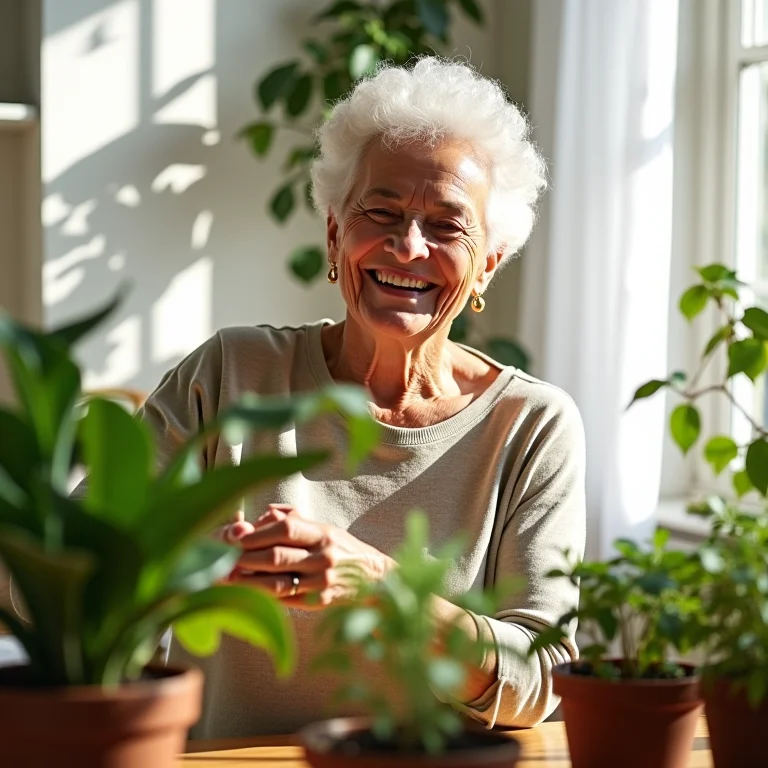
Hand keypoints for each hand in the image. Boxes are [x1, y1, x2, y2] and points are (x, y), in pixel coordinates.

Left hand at [225, 505, 394, 608]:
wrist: (376, 579)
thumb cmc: (341, 548)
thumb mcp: (323, 527)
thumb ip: (292, 517)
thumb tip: (260, 517)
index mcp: (322, 533)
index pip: (285, 528)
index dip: (256, 533)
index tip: (232, 536)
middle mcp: (323, 557)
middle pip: (276, 556)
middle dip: (243, 557)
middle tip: (217, 558)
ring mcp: (322, 582)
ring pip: (277, 582)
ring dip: (246, 581)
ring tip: (223, 578)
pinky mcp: (319, 603)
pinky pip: (284, 600)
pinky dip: (261, 596)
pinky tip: (244, 593)